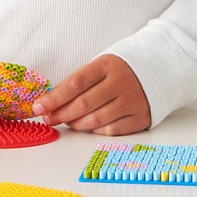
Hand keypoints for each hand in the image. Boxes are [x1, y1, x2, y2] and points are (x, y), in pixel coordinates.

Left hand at [32, 54, 150, 135]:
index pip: (74, 83)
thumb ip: (78, 82)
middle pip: (83, 104)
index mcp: (106, 66)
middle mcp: (120, 83)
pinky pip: (111, 130)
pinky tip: (88, 126)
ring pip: (95, 120)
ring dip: (75, 124)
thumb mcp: (100, 66)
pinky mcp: (140, 117)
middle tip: (47, 118)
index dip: (53, 97)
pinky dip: (95, 131)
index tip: (38, 107)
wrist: (158, 70)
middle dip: (60, 114)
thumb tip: (50, 101)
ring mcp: (131, 101)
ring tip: (66, 122)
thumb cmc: (119, 70)